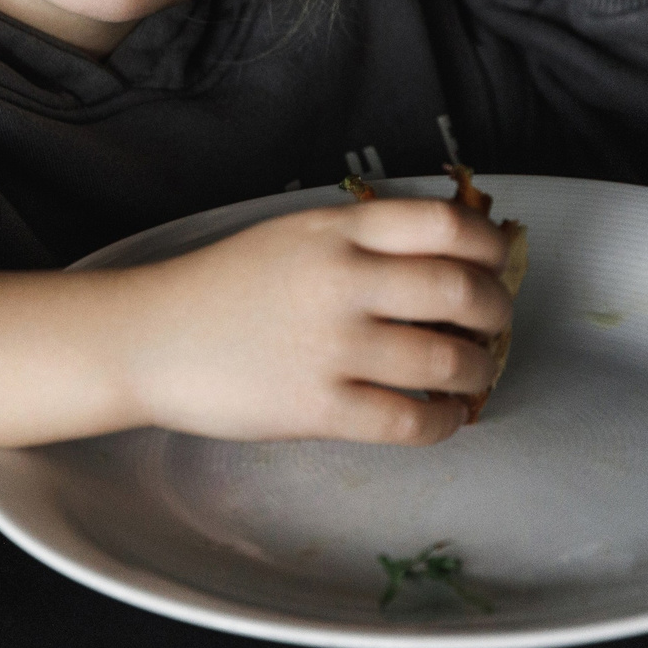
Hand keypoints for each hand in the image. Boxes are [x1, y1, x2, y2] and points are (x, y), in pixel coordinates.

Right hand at [116, 198, 514, 445]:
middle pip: (459, 290)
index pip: (444, 224)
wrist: (150, 338)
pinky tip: (441, 419)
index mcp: (337, 230)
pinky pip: (410, 421)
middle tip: (494, 323)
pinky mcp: (319, 408)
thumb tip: (448, 260)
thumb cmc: (225, 286)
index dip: (490, 245)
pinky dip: (442, 423)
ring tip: (473, 374)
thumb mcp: (294, 235)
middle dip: (495, 310)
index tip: (498, 262)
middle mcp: (341, 281)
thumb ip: (361, 239)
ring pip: (446, 360)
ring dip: (478, 370)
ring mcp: (332, 346)